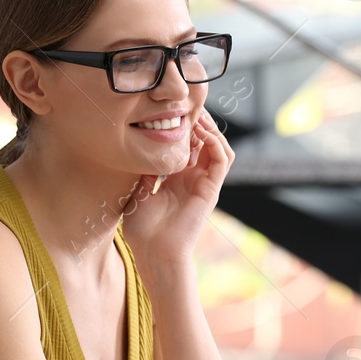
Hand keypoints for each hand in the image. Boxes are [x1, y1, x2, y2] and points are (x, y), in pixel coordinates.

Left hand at [120, 109, 233, 265]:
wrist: (155, 254)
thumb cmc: (144, 232)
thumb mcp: (139, 194)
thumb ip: (144, 174)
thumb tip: (142, 153)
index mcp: (178, 180)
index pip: (189, 146)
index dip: (185, 128)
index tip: (173, 111)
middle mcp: (194, 180)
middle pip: (206, 143)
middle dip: (200, 123)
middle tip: (189, 105)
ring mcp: (205, 185)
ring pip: (220, 148)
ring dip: (212, 130)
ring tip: (199, 116)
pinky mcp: (211, 190)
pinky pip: (222, 160)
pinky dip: (215, 143)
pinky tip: (202, 133)